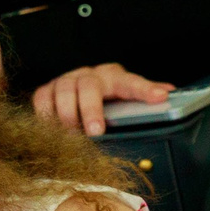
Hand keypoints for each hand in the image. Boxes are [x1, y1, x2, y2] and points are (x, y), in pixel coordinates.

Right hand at [32, 64, 169, 136]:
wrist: (74, 88)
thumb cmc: (103, 96)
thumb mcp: (125, 95)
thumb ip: (142, 94)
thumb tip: (167, 93)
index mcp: (113, 76)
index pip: (131, 81)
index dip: (144, 90)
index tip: (159, 97)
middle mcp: (88, 75)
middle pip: (89, 86)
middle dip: (91, 110)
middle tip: (95, 131)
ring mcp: (65, 81)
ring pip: (63, 91)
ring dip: (66, 115)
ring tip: (72, 135)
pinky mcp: (46, 90)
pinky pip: (42, 99)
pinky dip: (45, 115)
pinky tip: (53, 130)